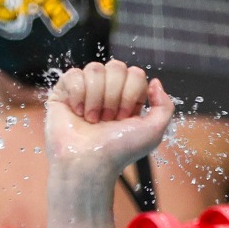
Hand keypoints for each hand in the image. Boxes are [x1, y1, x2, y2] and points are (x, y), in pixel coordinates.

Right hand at [44, 60, 174, 175]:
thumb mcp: (154, 130)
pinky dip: (78, 94)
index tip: (125, 117)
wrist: (88, 161)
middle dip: (114, 95)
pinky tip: (77, 112)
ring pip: (95, 69)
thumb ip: (164, 106)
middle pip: (116, 66)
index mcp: (129, 98)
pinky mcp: (64, 92)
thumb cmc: (120, 149)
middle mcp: (108, 91)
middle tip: (108, 119)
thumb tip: (155, 81)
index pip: (135, 73)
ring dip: (96, 97)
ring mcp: (85, 90)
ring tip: (93, 119)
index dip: (131, 93)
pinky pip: (74, 74)